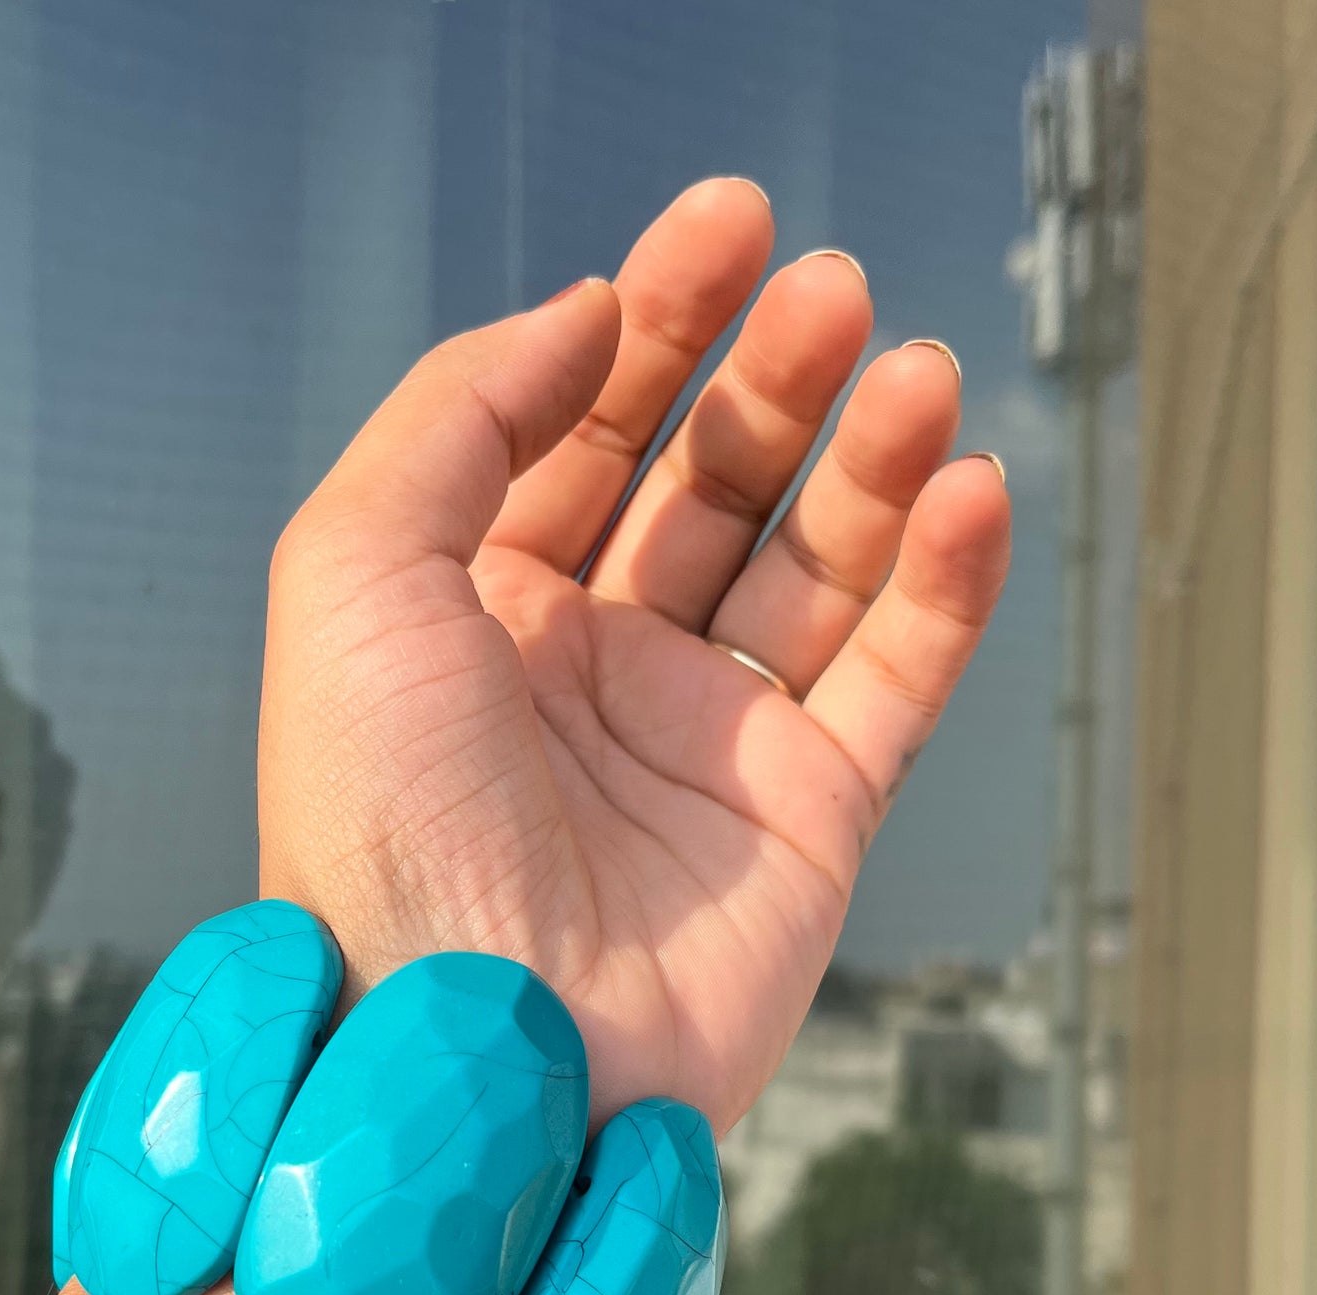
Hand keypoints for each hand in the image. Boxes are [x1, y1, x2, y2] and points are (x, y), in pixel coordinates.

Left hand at [259, 178, 1009, 1129]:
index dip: (655, 323)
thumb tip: (574, 320)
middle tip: (832, 289)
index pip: (583, 436)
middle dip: (772, 377)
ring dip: (874, 461)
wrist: (481, 1045)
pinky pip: (896, 680)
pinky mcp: (809, 821)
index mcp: (477, 615)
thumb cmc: (382, 826)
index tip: (725, 227)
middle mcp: (592, 672)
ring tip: (915, 371)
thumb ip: (454, 417)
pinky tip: (966, 494)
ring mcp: (704, 747)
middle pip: (710, 485)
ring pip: (816, 569)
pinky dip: (946, 587)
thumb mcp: (350, 574)